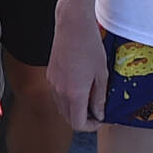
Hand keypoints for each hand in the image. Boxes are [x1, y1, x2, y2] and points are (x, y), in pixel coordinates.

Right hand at [46, 8, 107, 129]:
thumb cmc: (89, 46)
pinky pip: (57, 95)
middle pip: (68, 119)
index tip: (100, 120)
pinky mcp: (50, 75)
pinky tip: (79, 88)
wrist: (72, 26)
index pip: (78, 124)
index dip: (91, 127)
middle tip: (97, 113)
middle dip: (83, 120)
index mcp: (74, 93)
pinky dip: (67, 99)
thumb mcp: (101, 74)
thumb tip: (100, 113)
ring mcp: (53, 83)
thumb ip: (99, 97)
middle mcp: (60, 91)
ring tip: (89, 101)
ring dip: (74, 110)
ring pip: (61, 108)